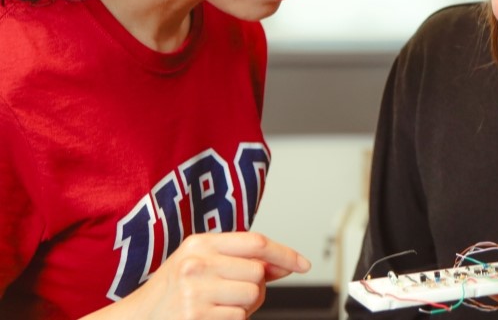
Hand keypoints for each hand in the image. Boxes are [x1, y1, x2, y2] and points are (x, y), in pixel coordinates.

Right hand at [81, 232, 310, 319]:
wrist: (138, 319)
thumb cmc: (173, 291)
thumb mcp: (201, 262)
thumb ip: (241, 259)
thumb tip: (285, 264)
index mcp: (200, 243)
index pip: (256, 242)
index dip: (285, 254)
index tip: (303, 264)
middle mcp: (196, 263)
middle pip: (258, 273)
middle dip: (256, 287)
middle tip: (231, 294)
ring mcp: (195, 291)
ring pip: (252, 296)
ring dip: (244, 306)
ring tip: (218, 306)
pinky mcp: (195, 316)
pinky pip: (239, 317)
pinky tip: (211, 317)